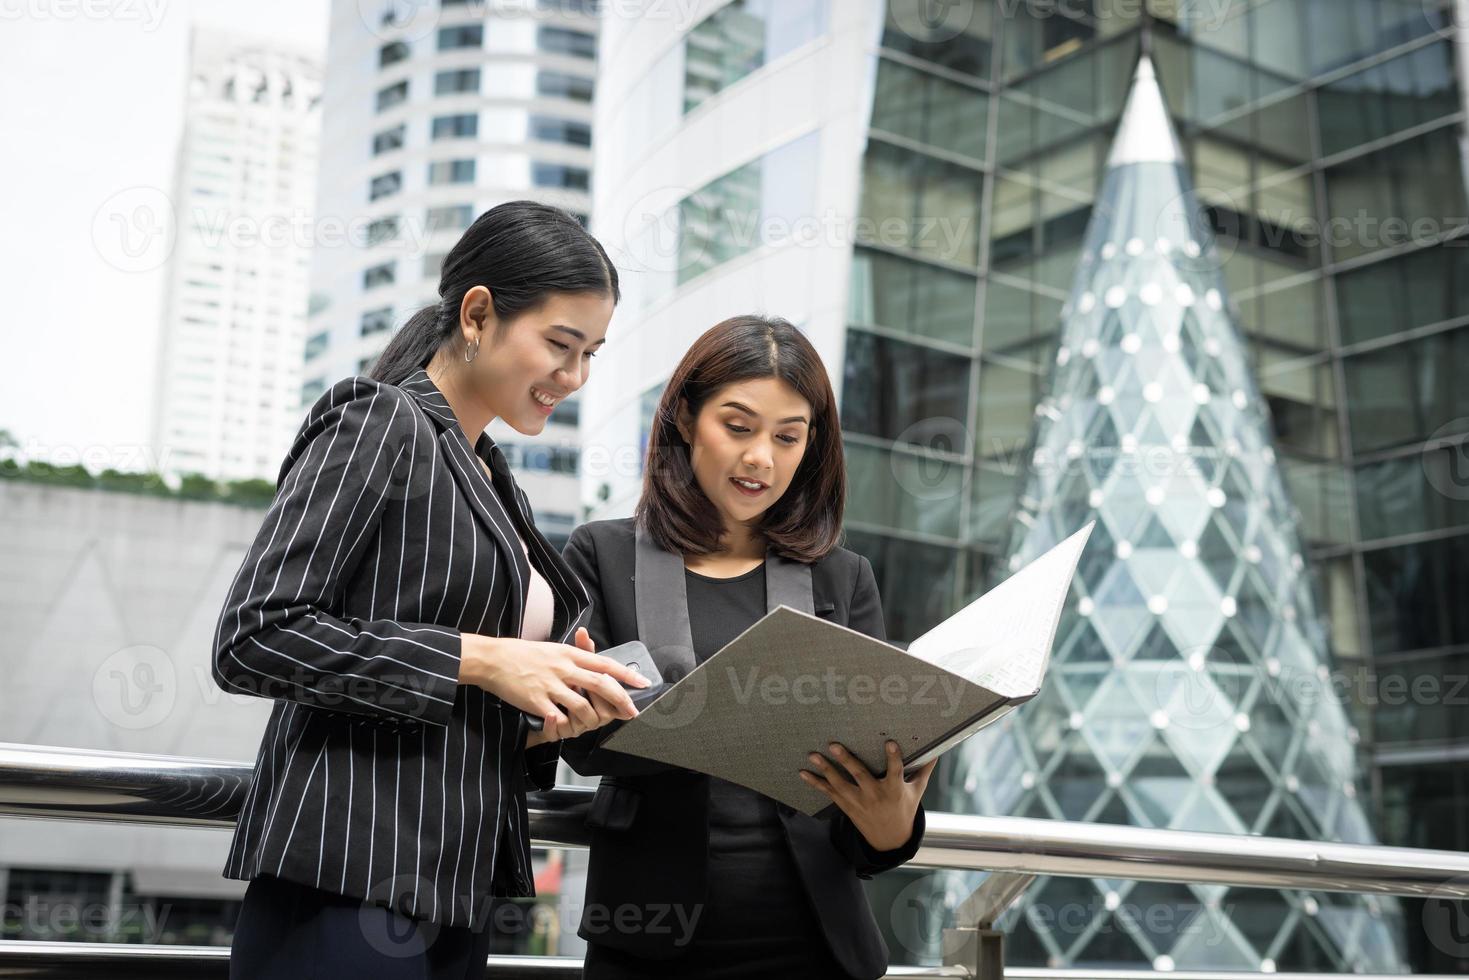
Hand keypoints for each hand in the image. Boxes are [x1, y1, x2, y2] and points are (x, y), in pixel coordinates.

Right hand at [461, 626, 647, 740]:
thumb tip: (595, 656)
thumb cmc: (523, 654)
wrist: (494, 659)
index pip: (605, 664)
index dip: (626, 674)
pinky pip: (558, 718)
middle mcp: (564, 668)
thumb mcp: (553, 648)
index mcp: (569, 655)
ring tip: (594, 723)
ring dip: (592, 719)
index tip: (642, 683)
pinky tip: (566, 727)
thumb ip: (575, 654)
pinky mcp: (537, 701)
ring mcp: (551, 685)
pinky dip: (565, 726)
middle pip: (601, 685)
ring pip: (583, 706)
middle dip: (621, 700)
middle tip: (632, 711)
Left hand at [800, 740, 936, 851]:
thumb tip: (938, 750)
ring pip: (840, 784)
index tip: (890, 743)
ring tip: (813, 755)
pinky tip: (803, 773)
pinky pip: (829, 793)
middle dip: (846, 761)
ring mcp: (859, 802)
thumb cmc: (904, 810)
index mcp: (894, 790)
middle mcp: (875, 795)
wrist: (889, 839)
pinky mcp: (847, 806)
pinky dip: (816, 784)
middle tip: (834, 746)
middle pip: (860, 776)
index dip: (893, 757)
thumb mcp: (917, 792)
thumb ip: (924, 770)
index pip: (895, 770)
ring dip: (825, 770)